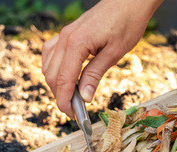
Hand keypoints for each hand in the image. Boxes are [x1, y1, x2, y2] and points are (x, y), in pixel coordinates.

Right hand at [41, 0, 163, 117]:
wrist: (129, 1)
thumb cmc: (126, 22)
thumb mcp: (114, 53)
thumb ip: (95, 75)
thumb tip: (83, 97)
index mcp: (77, 44)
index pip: (63, 80)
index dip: (65, 101)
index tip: (73, 115)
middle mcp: (65, 38)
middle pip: (51, 75)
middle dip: (60, 95)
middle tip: (76, 109)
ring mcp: (64, 35)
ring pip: (48, 66)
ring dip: (56, 83)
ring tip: (73, 94)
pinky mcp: (67, 33)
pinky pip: (51, 54)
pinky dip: (54, 68)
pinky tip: (67, 76)